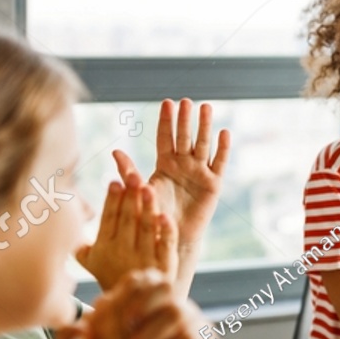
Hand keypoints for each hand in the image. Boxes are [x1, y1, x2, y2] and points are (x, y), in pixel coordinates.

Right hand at [75, 179, 176, 290]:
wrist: (134, 308)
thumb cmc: (111, 276)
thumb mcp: (91, 263)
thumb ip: (81, 243)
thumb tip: (64, 225)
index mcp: (105, 248)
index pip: (108, 219)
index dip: (112, 200)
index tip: (115, 181)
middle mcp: (123, 253)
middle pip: (127, 220)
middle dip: (130, 197)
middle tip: (134, 176)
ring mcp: (145, 259)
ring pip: (147, 229)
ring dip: (147, 208)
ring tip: (149, 188)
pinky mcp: (164, 266)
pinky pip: (166, 246)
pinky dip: (166, 232)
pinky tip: (166, 217)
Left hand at [141, 98, 229, 249]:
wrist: (173, 237)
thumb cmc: (154, 215)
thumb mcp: (141, 192)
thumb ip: (130, 172)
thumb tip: (115, 151)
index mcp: (165, 164)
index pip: (166, 137)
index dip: (166, 120)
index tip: (167, 102)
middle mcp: (183, 165)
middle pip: (185, 137)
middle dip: (186, 119)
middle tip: (187, 101)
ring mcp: (199, 173)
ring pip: (203, 145)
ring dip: (205, 126)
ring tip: (206, 108)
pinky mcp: (213, 185)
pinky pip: (219, 163)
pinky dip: (223, 149)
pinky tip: (224, 133)